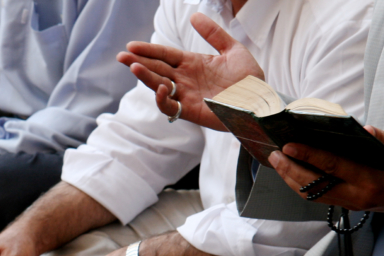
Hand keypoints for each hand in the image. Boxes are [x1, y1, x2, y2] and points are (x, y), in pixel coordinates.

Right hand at [117, 12, 263, 128]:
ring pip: (159, 86)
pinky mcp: (191, 111)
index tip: (131, 45)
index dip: (148, 50)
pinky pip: (170, 107)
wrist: (261, 101)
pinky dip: (162, 99)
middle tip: (121, 56)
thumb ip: (214, 33)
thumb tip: (194, 16)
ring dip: (145, 77)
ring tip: (133, 67)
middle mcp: (185, 80)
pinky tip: (160, 87)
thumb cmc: (249, 79)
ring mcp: (186, 96)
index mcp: (192, 64)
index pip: (165, 55)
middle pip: (156, 69)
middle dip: (138, 62)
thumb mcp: (232, 49)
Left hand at [268, 126, 383, 218]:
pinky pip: (318, 197)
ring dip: (291, 179)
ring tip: (278, 162)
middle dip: (290, 169)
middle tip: (274, 154)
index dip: (308, 155)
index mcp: (370, 179)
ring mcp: (350, 203)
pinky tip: (291, 172)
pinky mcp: (347, 206)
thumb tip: (363, 129)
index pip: (332, 166)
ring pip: (312, 194)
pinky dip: (301, 185)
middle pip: (314, 184)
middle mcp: (356, 195)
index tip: (289, 146)